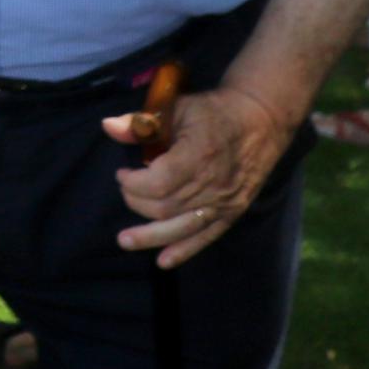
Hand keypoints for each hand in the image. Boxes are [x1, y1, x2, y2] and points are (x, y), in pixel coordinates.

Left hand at [104, 81, 289, 267]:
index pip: (159, 183)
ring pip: (182, 227)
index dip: (134, 183)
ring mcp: (225, 202)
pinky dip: (184, 250)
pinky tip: (164, 261)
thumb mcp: (176, 108)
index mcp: (199, 156)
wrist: (261, 122)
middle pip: (166, 207)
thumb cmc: (214, 112)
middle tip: (126, 188)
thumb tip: (108, 128)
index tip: (123, 173)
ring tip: (125, 241)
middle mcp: (213, 185)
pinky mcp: (232, 212)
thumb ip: (142, 121)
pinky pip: (206, 237)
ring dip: (151, 236)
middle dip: (136, 202)